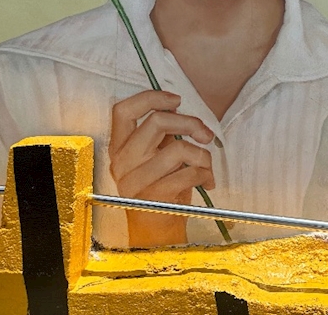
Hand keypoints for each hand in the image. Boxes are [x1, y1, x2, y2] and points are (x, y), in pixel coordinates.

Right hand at [108, 90, 215, 246]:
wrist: (156, 230)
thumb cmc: (160, 186)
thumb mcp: (154, 156)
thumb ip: (161, 134)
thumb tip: (181, 109)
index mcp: (119, 147)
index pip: (123, 110)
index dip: (152, 98)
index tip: (177, 100)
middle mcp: (122, 161)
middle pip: (157, 121)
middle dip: (191, 122)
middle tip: (206, 134)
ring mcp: (135, 180)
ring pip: (178, 148)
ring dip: (203, 155)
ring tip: (206, 166)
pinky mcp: (154, 196)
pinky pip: (190, 172)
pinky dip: (206, 174)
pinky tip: (207, 182)